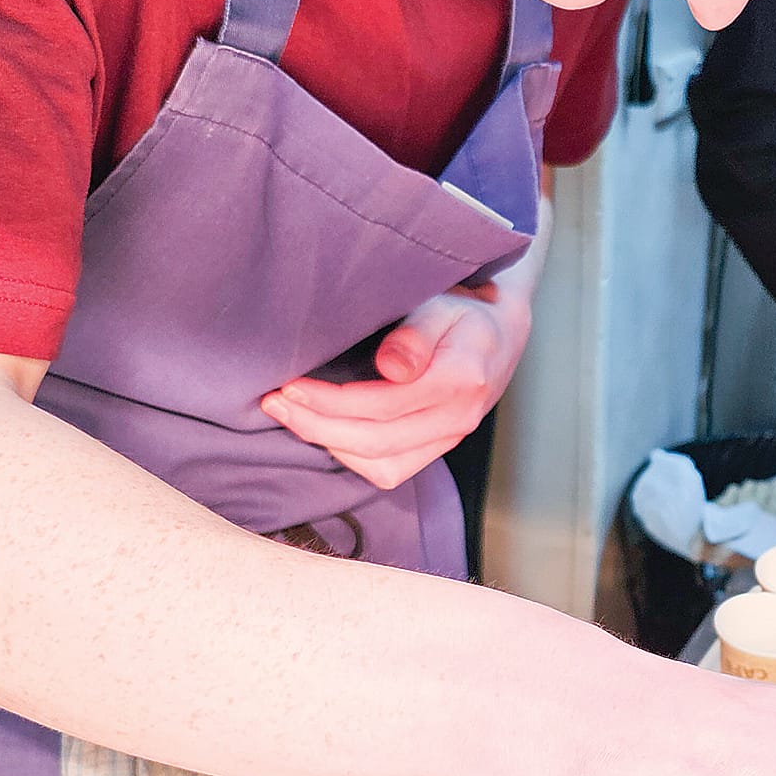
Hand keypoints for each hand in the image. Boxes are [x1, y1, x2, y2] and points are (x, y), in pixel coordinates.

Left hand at [262, 283, 531, 489]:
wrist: (500, 334)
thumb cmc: (463, 312)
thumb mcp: (442, 305)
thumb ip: (416, 335)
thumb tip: (392, 368)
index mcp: (461, 380)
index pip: (384, 405)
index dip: (330, 402)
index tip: (289, 386)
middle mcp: (459, 418)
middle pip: (377, 441)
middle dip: (317, 426)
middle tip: (275, 403)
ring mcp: (451, 439)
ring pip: (383, 467)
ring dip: (331, 446)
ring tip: (292, 418)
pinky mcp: (438, 448)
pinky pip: (392, 471)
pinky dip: (352, 457)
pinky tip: (324, 431)